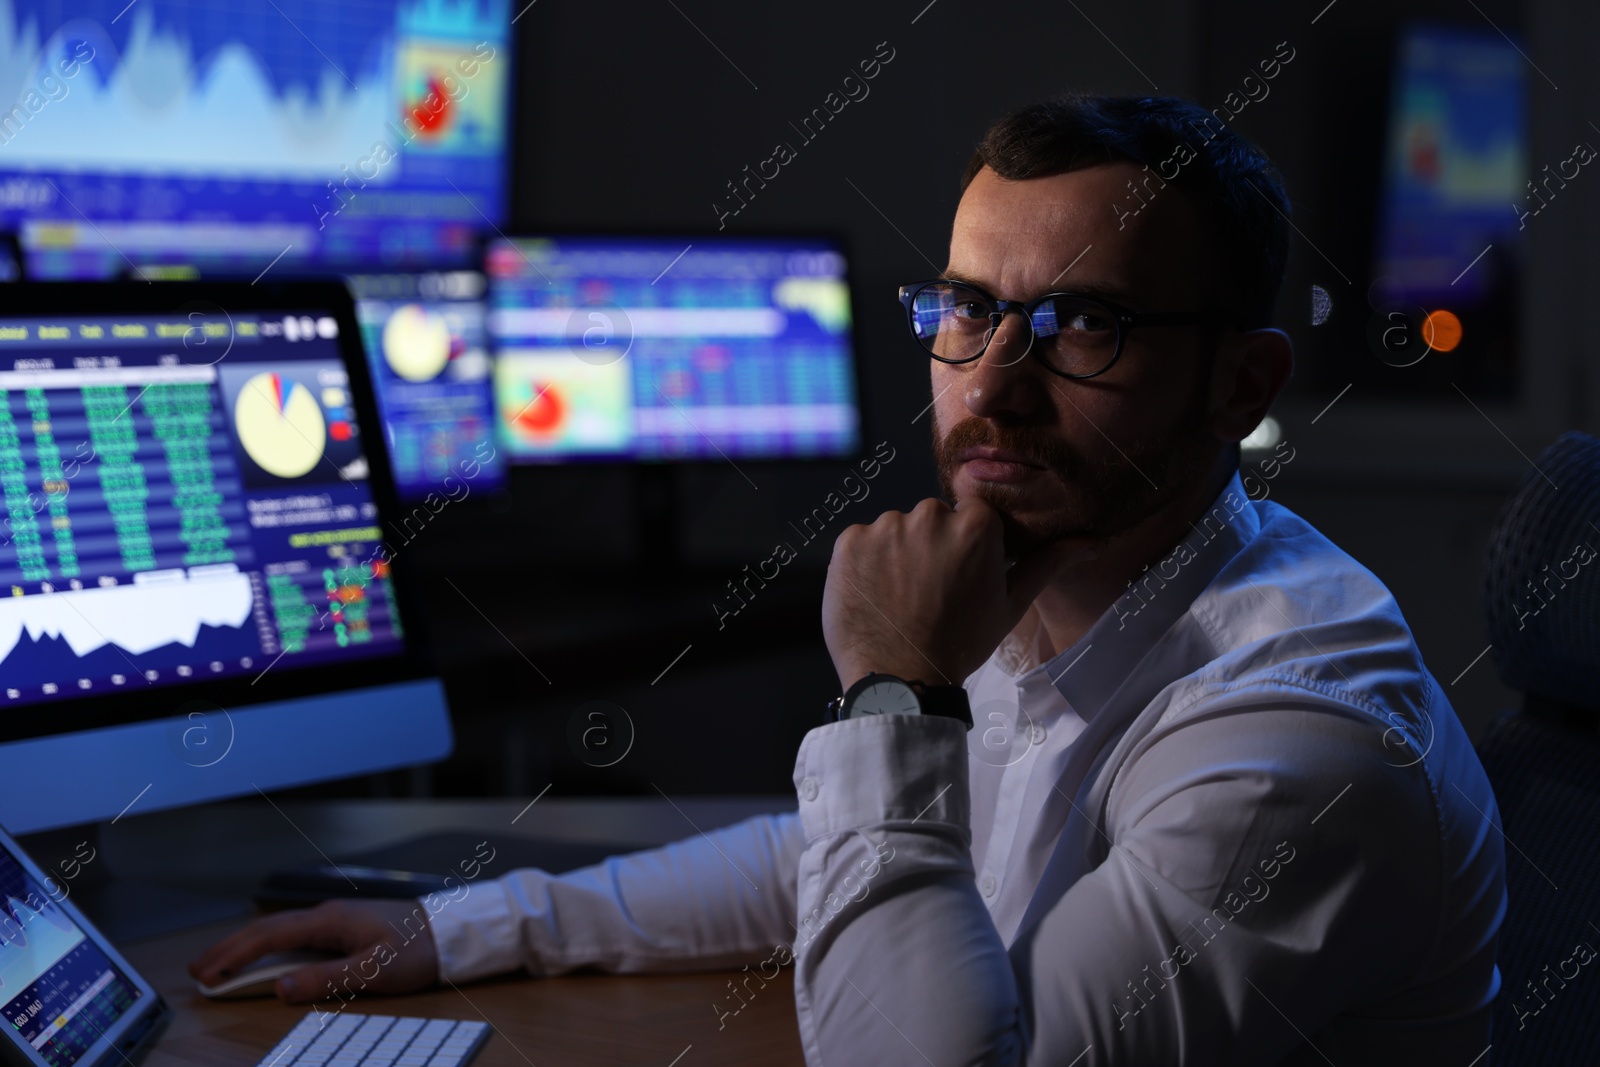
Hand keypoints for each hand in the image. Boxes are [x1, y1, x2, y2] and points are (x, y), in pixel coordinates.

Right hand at [188, 898, 439, 1004]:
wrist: (453, 930)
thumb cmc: (419, 948)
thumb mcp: (375, 970)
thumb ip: (328, 979)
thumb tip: (281, 988)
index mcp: (330, 920)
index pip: (270, 936)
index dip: (235, 955)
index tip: (207, 974)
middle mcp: (327, 914)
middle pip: (267, 929)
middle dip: (229, 948)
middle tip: (197, 971)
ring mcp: (335, 919)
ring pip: (279, 931)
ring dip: (247, 947)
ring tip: (219, 966)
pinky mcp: (344, 927)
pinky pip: (295, 935)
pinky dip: (270, 948)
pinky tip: (263, 959)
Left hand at [822, 496, 1096, 690]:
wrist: (899, 681)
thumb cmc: (960, 644)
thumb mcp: (1009, 605)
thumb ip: (1047, 564)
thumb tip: (1090, 540)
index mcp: (976, 524)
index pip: (971, 516)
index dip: (966, 547)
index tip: (960, 578)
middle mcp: (930, 514)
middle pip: (932, 518)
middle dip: (932, 546)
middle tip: (930, 593)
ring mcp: (885, 526)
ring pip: (896, 529)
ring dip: (897, 553)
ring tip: (901, 597)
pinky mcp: (849, 541)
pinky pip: (861, 540)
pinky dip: (865, 563)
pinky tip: (875, 595)